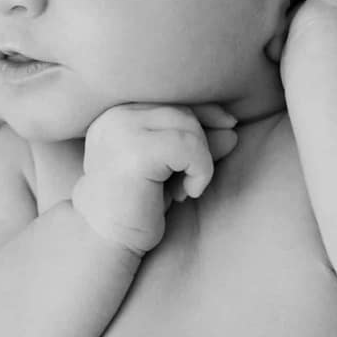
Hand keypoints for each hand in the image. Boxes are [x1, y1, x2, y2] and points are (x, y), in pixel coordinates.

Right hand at [70, 103, 239, 255]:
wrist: (104, 238)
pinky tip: (186, 193)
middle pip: (183, 111)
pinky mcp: (135, 150)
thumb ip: (196, 144)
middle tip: (189, 180)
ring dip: (201, 161)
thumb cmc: (136, 204)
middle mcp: (116, 114)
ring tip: (185, 188)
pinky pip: (188, 146)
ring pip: (189, 126)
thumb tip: (232, 128)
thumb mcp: (171, 168)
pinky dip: (200, 170)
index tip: (222, 137)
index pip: (174, 99)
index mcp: (118, 112)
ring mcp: (122, 130)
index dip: (205, 115)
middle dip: (201, 145)